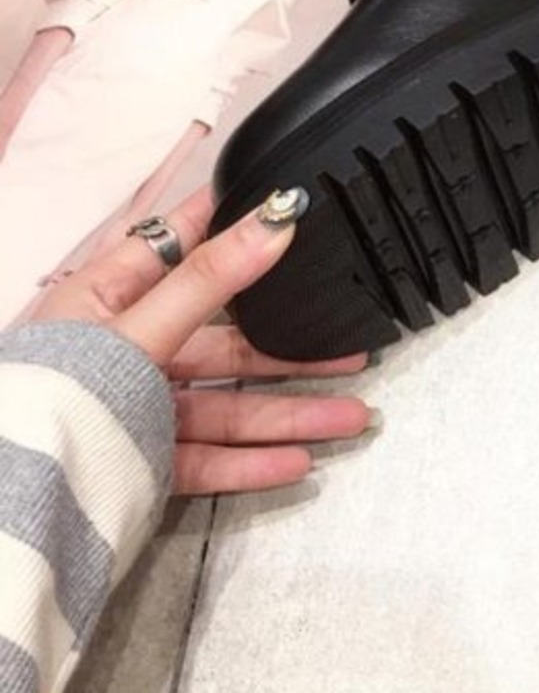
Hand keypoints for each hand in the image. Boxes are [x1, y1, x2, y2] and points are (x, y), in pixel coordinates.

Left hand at [31, 182, 371, 493]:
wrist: (24, 481)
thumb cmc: (55, 390)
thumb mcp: (137, 324)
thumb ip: (208, 281)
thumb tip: (272, 222)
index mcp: (110, 298)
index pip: (179, 248)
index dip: (230, 227)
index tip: (281, 211)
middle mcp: (128, 350)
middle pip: (224, 346)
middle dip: (291, 353)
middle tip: (352, 353)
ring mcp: (139, 408)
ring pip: (227, 409)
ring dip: (290, 416)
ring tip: (349, 418)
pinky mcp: (144, 460)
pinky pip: (208, 459)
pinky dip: (251, 463)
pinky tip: (297, 462)